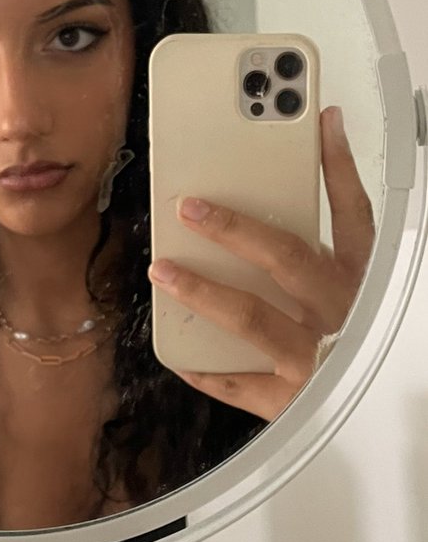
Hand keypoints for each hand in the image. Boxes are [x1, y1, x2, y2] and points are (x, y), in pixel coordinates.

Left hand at [147, 105, 373, 420]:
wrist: (377, 419)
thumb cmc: (347, 333)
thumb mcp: (349, 276)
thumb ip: (332, 216)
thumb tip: (320, 139)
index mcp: (358, 279)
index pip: (352, 212)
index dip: (335, 164)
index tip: (313, 122)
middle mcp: (340, 314)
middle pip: (287, 259)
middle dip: (235, 228)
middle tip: (189, 207)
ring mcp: (315, 359)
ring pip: (253, 318)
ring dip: (203, 291)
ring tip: (163, 268)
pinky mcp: (291, 401)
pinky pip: (237, 383)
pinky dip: (202, 365)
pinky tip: (174, 347)